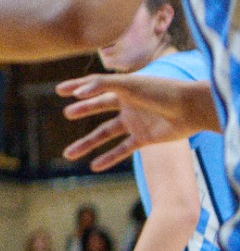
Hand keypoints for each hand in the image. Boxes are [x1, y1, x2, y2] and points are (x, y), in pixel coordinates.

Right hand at [57, 72, 210, 170]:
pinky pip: (122, 150)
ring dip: (87, 144)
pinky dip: (108, 158)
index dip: (77, 87)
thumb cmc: (162, 91)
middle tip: (67, 114)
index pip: (95, 86)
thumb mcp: (129, 84)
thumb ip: (102, 86)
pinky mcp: (144, 139)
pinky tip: (94, 166)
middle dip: (83, 111)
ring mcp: (135, 122)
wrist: (192, 109)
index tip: (59, 90)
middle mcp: (128, 105)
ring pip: (105, 134)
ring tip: (68, 154)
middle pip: (99, 108)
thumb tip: (77, 95)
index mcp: (124, 88)